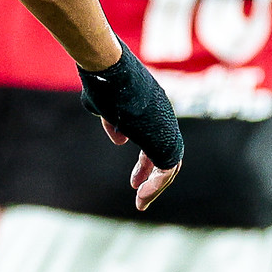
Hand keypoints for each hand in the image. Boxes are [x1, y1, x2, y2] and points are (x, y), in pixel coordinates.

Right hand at [79, 45, 183, 211]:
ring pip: (170, 165)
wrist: (109, 68)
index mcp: (153, 109)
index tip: (133, 181)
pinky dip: (156, 184)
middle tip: (139, 194)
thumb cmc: (101, 82)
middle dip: (154, 178)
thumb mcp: (103, 106)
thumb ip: (111, 124)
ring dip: (156, 186)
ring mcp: (166, 128)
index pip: (156, 141)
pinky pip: (166, 169)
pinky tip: (141, 195)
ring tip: (141, 202)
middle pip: (167, 155)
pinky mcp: (163, 137)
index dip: (145, 163)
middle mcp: (165, 119)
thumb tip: (120, 141)